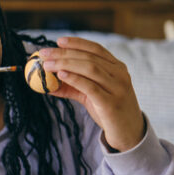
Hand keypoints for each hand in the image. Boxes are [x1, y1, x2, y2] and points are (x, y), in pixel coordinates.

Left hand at [38, 37, 145, 151]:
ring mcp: (117, 88)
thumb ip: (73, 87)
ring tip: (48, 65)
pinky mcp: (111, 103)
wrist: (128, 133)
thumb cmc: (109, 112)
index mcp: (117, 67)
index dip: (77, 43)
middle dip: (65, 54)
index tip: (59, 41)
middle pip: (89, 57)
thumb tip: (47, 84)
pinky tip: (61, 75)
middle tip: (45, 54)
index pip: (96, 49)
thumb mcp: (92, 96)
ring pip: (90, 68)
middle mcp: (120, 74)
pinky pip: (91, 87)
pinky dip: (74, 78)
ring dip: (66, 64)